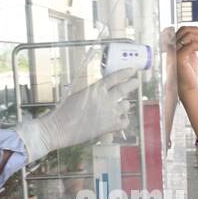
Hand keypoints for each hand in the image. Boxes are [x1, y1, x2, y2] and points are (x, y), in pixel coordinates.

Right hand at [15, 68, 136, 160]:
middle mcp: (106, 98)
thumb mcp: (78, 95)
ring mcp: (110, 112)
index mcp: (96, 88)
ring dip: (124, 105)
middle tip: (136, 81)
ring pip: (125, 105)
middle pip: (124, 88)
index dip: (125, 73)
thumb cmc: (64, 112)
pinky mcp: (111, 125)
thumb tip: (102, 95)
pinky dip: (124, 120)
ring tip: (121, 107)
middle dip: (132, 84)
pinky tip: (120, 120)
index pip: (115, 77)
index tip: (132, 70)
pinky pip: (125, 121)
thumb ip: (92, 94)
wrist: (60, 128)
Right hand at [173, 26, 197, 102]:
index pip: (182, 30)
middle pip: (184, 29)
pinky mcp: (179, 58)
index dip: (194, 29)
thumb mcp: (190, 54)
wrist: (187, 87)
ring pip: (188, 35)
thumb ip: (191, 44)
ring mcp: (174, 52)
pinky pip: (191, 45)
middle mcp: (171, 48)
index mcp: (173, 46)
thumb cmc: (189, 73)